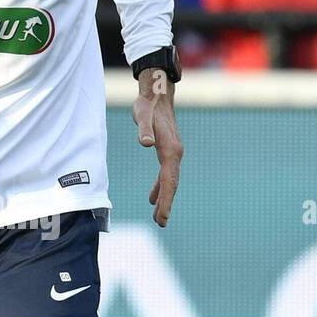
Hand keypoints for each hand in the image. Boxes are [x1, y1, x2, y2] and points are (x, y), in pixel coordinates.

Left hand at [133, 69, 182, 227]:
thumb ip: (143, 130)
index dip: (165, 199)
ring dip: (164, 198)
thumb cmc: (147, 105)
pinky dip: (160, 186)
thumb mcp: (141, 116)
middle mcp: (175, 153)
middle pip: (172, 184)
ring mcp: (172, 152)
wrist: (156, 93)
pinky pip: (165, 174)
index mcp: (170, 150)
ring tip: (158, 216)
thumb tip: (146, 143)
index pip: (168, 180)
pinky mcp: (166, 150)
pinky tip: (152, 197)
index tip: (161, 217)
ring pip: (169, 180)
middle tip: (160, 223)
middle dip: (167, 204)